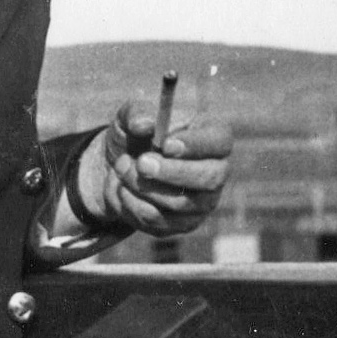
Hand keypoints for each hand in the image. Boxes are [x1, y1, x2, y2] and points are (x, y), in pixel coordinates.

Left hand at [81, 101, 231, 237]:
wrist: (117, 165)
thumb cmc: (135, 134)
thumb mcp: (130, 115)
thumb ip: (137, 113)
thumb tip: (144, 124)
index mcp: (210, 137)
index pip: (220, 142)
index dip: (196, 144)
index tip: (166, 144)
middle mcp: (215, 172)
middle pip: (210, 178)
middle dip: (171, 172)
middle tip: (142, 163)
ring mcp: (201, 203)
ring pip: (179, 202)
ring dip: (141, 185)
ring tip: (121, 166)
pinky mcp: (181, 224)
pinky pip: (157, 219)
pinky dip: (131, 202)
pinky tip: (122, 187)